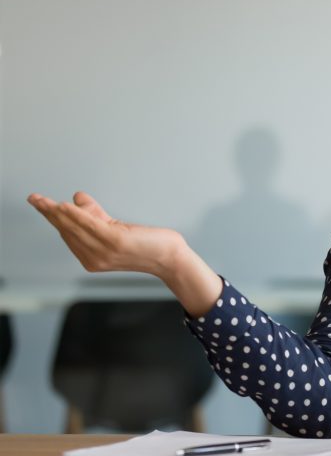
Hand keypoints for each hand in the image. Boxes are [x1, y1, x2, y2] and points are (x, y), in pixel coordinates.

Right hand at [26, 191, 185, 277]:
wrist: (170, 258)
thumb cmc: (147, 244)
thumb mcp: (116, 228)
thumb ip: (96, 216)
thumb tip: (77, 197)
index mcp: (91, 257)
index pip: (67, 234)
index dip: (53, 217)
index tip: (39, 203)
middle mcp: (93, 258)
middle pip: (66, 230)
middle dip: (49, 214)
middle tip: (34, 198)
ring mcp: (103, 251)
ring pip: (75, 227)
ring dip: (57, 212)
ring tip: (44, 201)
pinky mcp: (115, 242)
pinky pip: (91, 225)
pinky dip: (77, 214)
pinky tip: (66, 205)